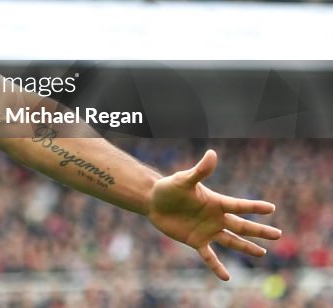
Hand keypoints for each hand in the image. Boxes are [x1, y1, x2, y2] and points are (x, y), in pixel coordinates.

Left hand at [147, 149, 280, 279]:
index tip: (271, 208)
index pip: (239, 206)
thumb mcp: (183, 179)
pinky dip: (217, 266)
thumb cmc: (169, 188)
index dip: (254, 207)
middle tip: (278, 235)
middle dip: (260, 231)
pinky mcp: (196, 241)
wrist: (153, 201)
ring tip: (262, 254)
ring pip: (231, 241)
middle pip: (241, 226)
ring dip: (246, 248)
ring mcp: (207, 230)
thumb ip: (199, 170)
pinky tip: (226, 277)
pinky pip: (209, 256)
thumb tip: (212, 154)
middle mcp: (215, 218)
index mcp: (215, 202)